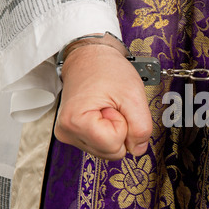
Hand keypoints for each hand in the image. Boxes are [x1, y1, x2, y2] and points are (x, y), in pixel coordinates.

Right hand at [54, 44, 152, 160]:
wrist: (90, 56)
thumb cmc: (107, 69)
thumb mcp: (133, 96)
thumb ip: (141, 127)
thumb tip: (138, 149)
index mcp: (76, 123)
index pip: (115, 147)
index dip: (123, 126)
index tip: (115, 106)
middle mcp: (67, 132)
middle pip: (111, 152)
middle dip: (120, 130)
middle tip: (113, 106)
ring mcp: (68, 134)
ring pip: (107, 150)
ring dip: (115, 130)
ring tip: (107, 107)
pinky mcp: (73, 133)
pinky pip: (102, 144)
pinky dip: (108, 130)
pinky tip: (102, 112)